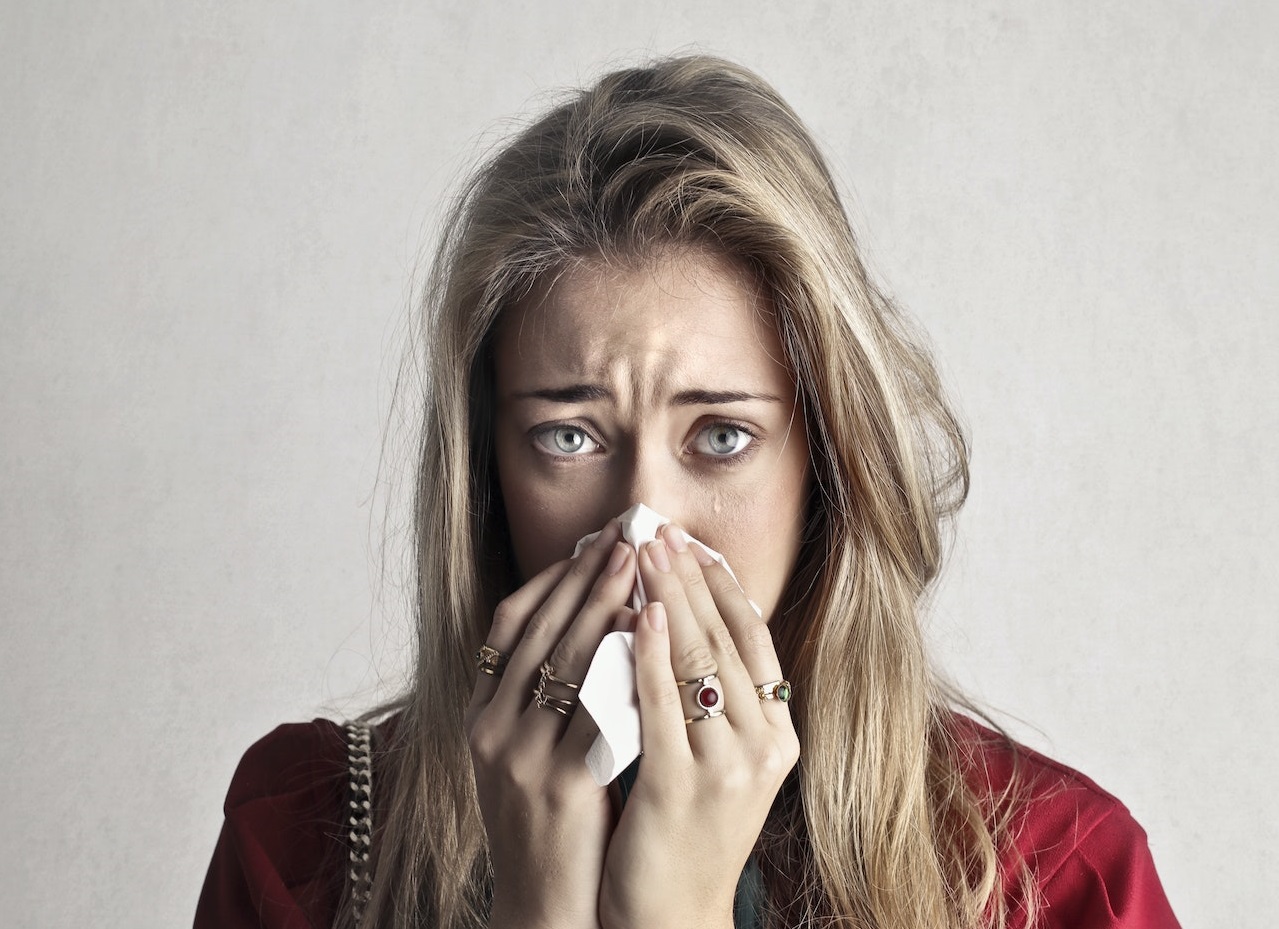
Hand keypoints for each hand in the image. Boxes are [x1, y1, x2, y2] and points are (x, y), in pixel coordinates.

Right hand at [465, 520, 636, 928]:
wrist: (544, 908)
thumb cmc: (549, 827)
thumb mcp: (526, 753)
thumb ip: (545, 696)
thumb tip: (595, 625)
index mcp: (480, 717)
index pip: (509, 626)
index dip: (549, 579)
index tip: (588, 542)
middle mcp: (490, 729)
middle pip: (539, 631)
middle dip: (584, 577)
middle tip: (624, 534)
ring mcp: (519, 756)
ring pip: (565, 660)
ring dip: (604, 604)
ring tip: (638, 564)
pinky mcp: (558, 785)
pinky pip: (595, 710)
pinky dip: (621, 665)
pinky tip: (647, 635)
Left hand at [599, 523, 799, 928]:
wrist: (673, 916)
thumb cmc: (687, 829)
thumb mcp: (719, 758)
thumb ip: (712, 697)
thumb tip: (684, 618)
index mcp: (777, 733)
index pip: (754, 638)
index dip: (722, 585)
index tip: (692, 542)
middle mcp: (763, 745)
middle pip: (725, 640)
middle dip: (688, 578)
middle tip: (657, 530)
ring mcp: (727, 767)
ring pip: (698, 662)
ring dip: (668, 599)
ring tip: (642, 551)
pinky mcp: (681, 787)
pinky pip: (664, 706)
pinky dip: (649, 655)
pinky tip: (633, 615)